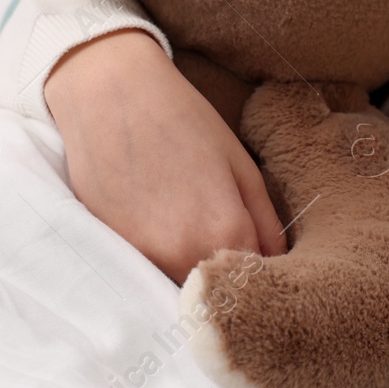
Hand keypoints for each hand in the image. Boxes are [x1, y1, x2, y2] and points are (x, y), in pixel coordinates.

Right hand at [43, 29, 286, 282]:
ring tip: (190, 234)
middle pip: (216, 294)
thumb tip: (280, 262)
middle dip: (228, 285)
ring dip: (191, 277)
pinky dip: (157, 263)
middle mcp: (182, 255)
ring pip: (177, 287)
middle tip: (231, 256)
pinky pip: (144, 273)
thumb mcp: (240, 163)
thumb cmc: (182, 118)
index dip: (263, 279)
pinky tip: (158, 227)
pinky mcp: (108, 249)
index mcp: (224, 230)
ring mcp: (140, 257)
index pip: (255, 284)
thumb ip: (265, 222)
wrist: (108, 92)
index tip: (265, 274)